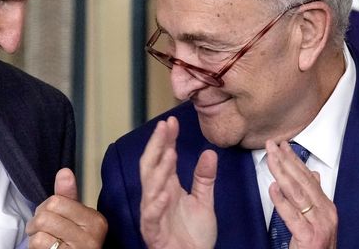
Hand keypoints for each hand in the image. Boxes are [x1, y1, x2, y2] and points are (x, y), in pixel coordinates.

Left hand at [26, 168, 106, 248]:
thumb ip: (67, 196)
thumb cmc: (72, 243)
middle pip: (46, 216)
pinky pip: (39, 246)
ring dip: (34, 239)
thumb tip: (64, 172)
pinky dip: (34, 248)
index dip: (45, 208)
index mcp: (96, 221)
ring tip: (44, 244)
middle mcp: (91, 238)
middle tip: (43, 232)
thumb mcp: (73, 219)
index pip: (57, 201)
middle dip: (36, 223)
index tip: (51, 218)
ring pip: (40, 234)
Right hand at [139, 116, 216, 248]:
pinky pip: (151, 215)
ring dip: (158, 170)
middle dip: (157, 146)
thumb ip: (204, 178)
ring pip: (150, 188)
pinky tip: (164, 192)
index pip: (164, 158)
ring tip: (169, 153)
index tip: (172, 122)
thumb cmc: (193, 236)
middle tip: (164, 127)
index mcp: (167, 188)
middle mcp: (157, 197)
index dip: (166, 140)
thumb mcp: (203, 202)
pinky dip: (156, 204)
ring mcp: (154, 213)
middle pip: (152, 166)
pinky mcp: (154, 231)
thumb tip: (209, 153)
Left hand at [265, 140, 336, 248]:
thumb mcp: (318, 220)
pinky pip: (293, 216)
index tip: (282, 146)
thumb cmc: (317, 246)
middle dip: (286, 161)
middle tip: (272, 145)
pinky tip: (273, 188)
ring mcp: (319, 225)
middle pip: (303, 182)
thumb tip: (314, 175)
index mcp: (327, 207)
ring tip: (270, 158)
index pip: (308, 178)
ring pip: (297, 194)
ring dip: (282, 173)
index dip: (294, 160)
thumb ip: (315, 198)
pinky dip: (282, 201)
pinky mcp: (309, 238)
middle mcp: (326, 213)